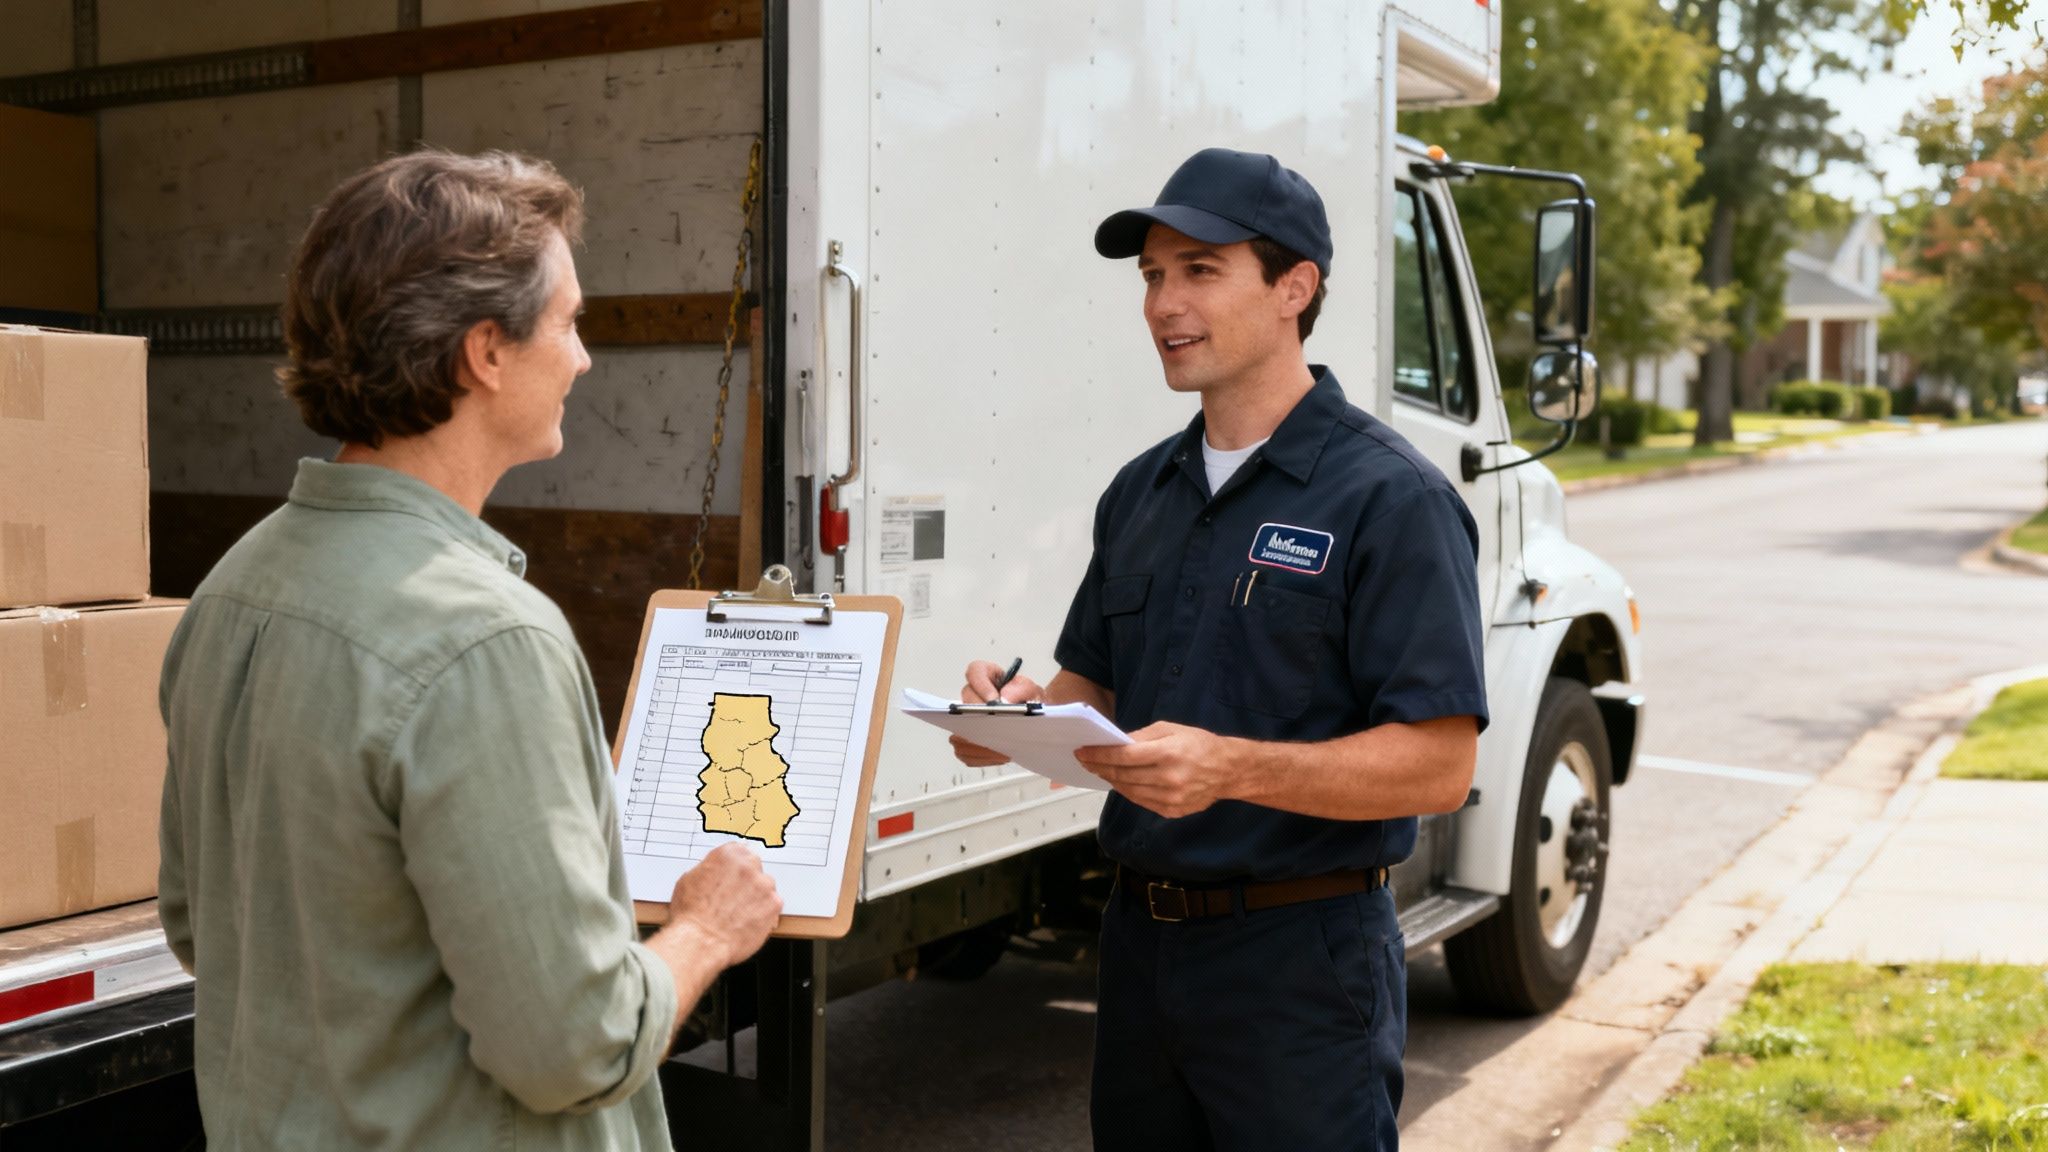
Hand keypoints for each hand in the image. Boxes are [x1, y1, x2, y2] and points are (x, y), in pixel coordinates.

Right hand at [668, 843, 780, 967]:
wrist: (700, 941)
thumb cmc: (691, 915)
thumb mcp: (689, 880)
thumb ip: (709, 869)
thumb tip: (715, 871)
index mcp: (729, 854)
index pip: (740, 853)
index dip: (734, 869)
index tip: (732, 878)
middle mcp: (749, 865)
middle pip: (755, 869)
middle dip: (747, 882)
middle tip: (734, 899)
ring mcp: (764, 884)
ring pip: (765, 887)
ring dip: (756, 897)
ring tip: (739, 913)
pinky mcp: (774, 904)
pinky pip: (773, 905)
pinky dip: (764, 913)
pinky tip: (748, 921)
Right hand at [949, 659, 1045, 767]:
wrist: (1033, 720)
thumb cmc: (1029, 701)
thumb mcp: (1033, 691)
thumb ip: (1022, 689)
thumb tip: (1005, 698)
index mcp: (986, 676)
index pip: (975, 672)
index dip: (981, 686)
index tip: (994, 702)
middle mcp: (972, 695)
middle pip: (963, 703)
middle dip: (981, 718)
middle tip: (999, 729)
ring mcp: (965, 718)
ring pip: (959, 731)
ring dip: (979, 740)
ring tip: (1001, 745)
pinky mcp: (966, 739)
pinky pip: (964, 751)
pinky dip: (980, 756)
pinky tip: (999, 755)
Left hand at [1073, 722, 1240, 818]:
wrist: (1228, 770)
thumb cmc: (1199, 744)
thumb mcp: (1171, 729)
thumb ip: (1141, 737)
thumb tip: (1115, 744)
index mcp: (1168, 753)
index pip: (1124, 755)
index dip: (1099, 754)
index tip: (1083, 751)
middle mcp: (1169, 778)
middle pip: (1123, 775)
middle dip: (1100, 767)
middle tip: (1085, 761)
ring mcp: (1171, 798)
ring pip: (1129, 791)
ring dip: (1111, 781)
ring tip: (1100, 771)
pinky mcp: (1172, 810)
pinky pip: (1141, 802)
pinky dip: (1127, 792)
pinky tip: (1120, 783)